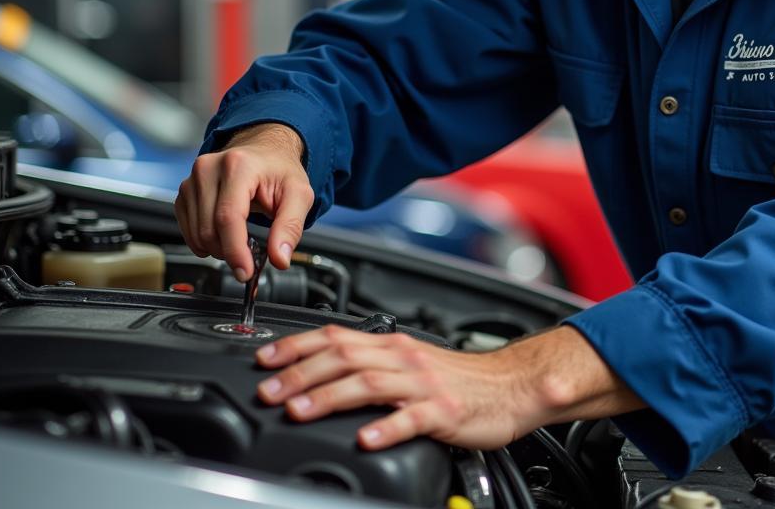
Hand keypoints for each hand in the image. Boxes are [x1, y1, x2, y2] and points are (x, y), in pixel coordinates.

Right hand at [175, 123, 312, 279]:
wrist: (264, 151)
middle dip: (230, 252)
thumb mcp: (299, 195)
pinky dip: (205, 241)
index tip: (245, 271)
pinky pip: (187, 229)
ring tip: (240, 238)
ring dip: (217, 248)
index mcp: (238, 165)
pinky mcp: (185, 191)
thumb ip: (291, 227)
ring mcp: (193, 179)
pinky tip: (223, 233)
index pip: (228, 217)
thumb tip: (280, 258)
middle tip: (250, 254)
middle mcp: (209, 168)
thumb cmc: (279, 170)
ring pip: (196, 233)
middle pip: (209, 229)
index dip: (235, 251)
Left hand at [255, 323, 644, 450]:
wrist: (510, 384)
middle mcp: (402, 357)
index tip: (264, 359)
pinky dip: (386, 427)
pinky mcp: (443, 410)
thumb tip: (321, 372)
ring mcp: (422, 383)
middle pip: (344, 357)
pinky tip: (366, 438)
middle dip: (300, 373)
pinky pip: (411, 418)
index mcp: (391, 344)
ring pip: (368, 382)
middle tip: (268, 391)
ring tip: (300, 410)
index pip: (334, 336)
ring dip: (330, 395)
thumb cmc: (458, 377)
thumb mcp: (408, 362)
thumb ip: (369, 364)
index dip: (296, 346)